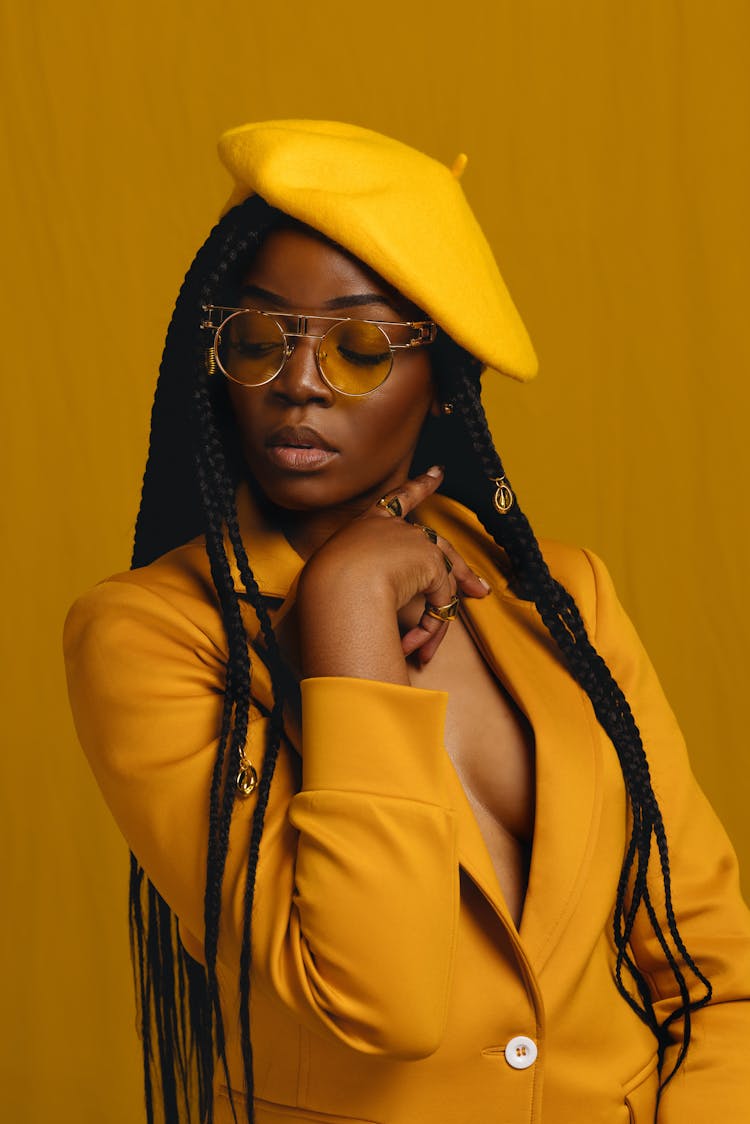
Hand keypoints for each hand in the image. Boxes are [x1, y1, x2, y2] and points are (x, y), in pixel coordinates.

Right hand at [296, 467, 490, 682]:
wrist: (339, 585)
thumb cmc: (325, 586)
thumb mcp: (338, 577)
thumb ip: (358, 585)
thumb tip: (369, 611)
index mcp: (367, 525)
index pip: (397, 500)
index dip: (420, 486)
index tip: (438, 472)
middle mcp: (393, 527)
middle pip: (436, 544)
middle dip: (460, 569)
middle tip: (478, 588)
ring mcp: (415, 541)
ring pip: (444, 579)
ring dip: (439, 619)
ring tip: (430, 649)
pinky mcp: (431, 562)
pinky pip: (440, 603)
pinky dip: (429, 629)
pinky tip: (417, 648)